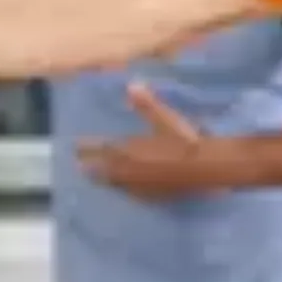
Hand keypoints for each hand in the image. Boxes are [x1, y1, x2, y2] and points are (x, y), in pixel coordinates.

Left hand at [75, 83, 234, 199]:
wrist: (205, 168)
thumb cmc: (183, 141)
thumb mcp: (165, 119)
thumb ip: (146, 105)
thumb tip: (132, 84)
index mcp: (128, 151)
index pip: (101, 150)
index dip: (87, 148)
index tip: (75, 148)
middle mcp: (129, 171)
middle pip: (104, 170)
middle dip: (91, 168)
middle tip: (80, 167)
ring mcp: (141, 187)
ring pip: (116, 184)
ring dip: (106, 180)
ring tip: (99, 179)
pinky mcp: (153, 196)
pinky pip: (132, 194)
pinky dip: (125, 190)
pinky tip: (127, 190)